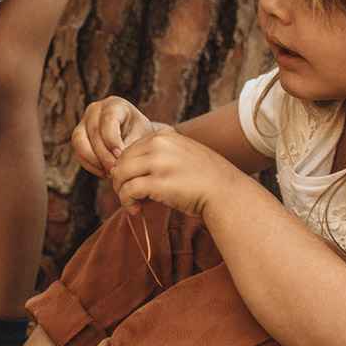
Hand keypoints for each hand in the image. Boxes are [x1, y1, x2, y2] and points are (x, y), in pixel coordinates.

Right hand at [72, 96, 161, 178]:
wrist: (135, 137)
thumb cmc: (140, 134)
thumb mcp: (141, 136)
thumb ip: (129, 145)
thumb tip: (116, 160)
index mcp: (114, 104)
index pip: (108, 120)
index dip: (112, 139)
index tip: (120, 155)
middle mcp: (94, 110)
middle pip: (93, 132)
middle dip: (104, 154)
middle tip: (115, 169)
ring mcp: (83, 123)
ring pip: (80, 142)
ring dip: (94, 161)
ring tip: (110, 172)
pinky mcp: (79, 138)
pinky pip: (79, 154)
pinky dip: (91, 166)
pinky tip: (105, 173)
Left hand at [108, 126, 248, 217]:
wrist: (226, 193)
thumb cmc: (205, 179)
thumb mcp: (181, 155)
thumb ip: (157, 156)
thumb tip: (127, 170)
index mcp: (163, 135)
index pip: (129, 149)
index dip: (127, 169)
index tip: (134, 183)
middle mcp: (159, 144)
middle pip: (121, 161)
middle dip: (120, 180)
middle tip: (129, 196)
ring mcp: (158, 162)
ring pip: (120, 174)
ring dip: (120, 191)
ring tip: (132, 203)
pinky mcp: (157, 182)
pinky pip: (128, 190)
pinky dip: (126, 202)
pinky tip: (135, 210)